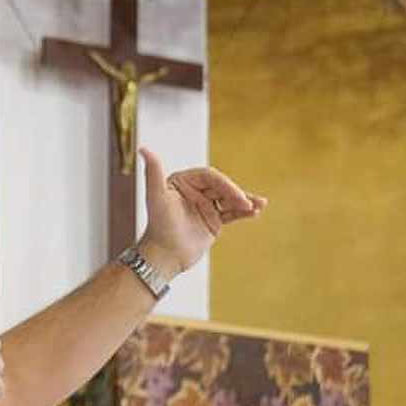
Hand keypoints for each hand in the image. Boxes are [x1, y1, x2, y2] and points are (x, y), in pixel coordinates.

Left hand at [137, 146, 266, 276]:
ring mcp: (205, 206)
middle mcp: (195, 191)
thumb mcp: (156, 197)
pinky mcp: (213, 220)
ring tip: (261, 205)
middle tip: (248, 204)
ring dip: (245, 201)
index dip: (225, 184)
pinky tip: (255, 212)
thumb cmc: (158, 226)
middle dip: (237, 194)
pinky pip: (231, 213)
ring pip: (229, 200)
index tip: (237, 197)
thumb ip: (153, 172)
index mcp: (183, 181)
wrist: (165, 256)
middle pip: (222, 187)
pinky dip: (244, 212)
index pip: (210, 177)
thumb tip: (144, 148)